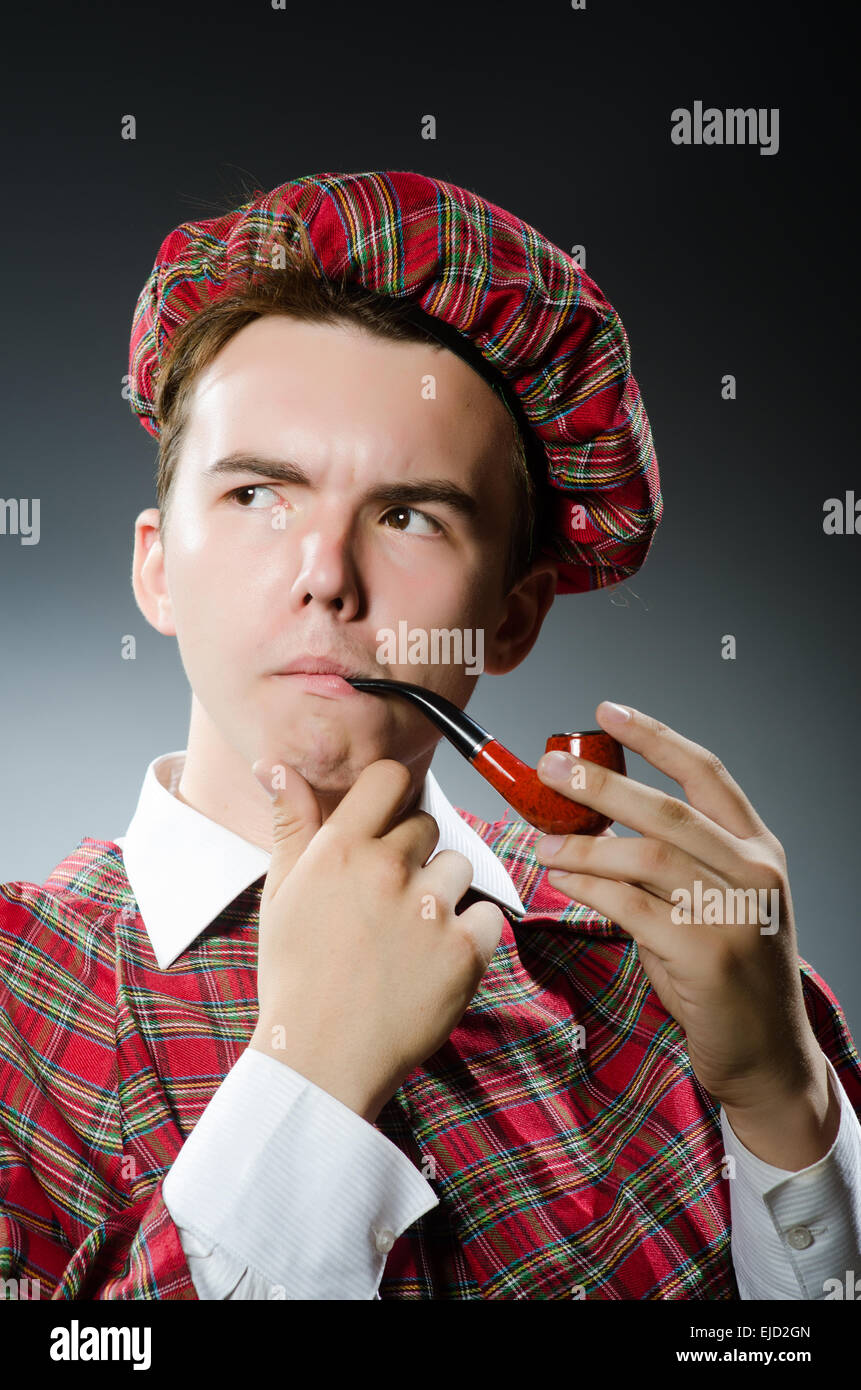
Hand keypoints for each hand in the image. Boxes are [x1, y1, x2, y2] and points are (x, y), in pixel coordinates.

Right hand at [248, 756, 503, 1123]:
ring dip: (443, 893)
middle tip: (386, 904)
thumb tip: (276, 765)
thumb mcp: (280, 894)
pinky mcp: (466, 949)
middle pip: (426, 826)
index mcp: (340, 849)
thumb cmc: (295, 976)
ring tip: (410, 935)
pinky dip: (472, 935)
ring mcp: (431, 908)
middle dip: (412, 856)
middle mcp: (387, 869)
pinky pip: (488, 915)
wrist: (319, 1060)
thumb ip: (292, 824)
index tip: (387, 822)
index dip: (392, 795)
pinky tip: (437, 960)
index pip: (390, 778)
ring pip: (459, 867)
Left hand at [533, 702, 831, 1144]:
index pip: (705, 773)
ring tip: (541, 841)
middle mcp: (753, 871)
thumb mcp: (714, 902)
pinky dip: (590, 889)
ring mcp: (734, 912)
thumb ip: (668, 863)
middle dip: (600, 785)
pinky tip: (562, 881)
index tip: (607, 713)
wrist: (769, 1053)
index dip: (654, 738)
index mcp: (756, 848)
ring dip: (584, 846)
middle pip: (667, 810)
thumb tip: (590, 826)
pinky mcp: (708, 955)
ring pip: (647, 857)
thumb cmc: (731, 975)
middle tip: (549, 770)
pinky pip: (634, 908)